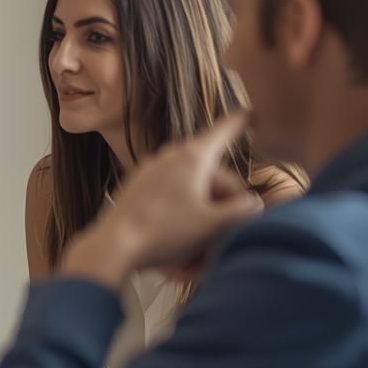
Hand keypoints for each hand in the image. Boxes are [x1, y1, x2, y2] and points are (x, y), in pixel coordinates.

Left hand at [62, 114, 261, 289]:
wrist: (113, 246)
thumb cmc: (164, 233)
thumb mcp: (213, 224)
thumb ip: (242, 210)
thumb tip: (253, 203)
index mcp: (192, 157)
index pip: (223, 132)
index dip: (240, 122)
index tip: (250, 111)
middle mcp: (170, 157)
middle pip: (210, 174)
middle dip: (223, 204)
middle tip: (225, 237)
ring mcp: (150, 171)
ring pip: (189, 190)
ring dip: (201, 218)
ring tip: (198, 256)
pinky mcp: (137, 188)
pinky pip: (168, 199)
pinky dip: (179, 219)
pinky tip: (179, 251)